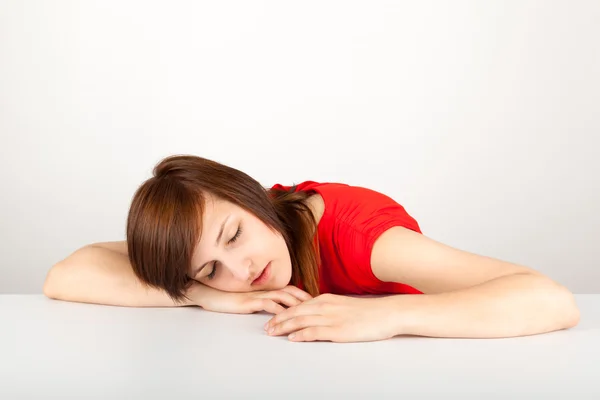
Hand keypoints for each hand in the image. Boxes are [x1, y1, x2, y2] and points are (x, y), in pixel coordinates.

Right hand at [194, 284, 312, 314]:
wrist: (211, 296)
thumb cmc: (230, 300)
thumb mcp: (251, 302)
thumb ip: (265, 303)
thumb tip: (280, 312)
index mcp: (267, 289)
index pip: (291, 289)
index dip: (305, 295)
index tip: (319, 303)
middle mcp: (265, 290)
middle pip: (292, 291)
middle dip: (307, 299)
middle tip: (321, 308)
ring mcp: (258, 295)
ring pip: (283, 297)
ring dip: (296, 304)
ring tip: (309, 312)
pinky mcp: (250, 301)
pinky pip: (268, 304)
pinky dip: (279, 310)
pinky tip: (287, 316)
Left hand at [263, 293, 396, 341]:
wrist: (387, 313)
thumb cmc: (368, 312)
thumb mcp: (344, 306)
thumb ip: (329, 309)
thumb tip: (317, 316)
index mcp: (326, 299)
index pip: (298, 305)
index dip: (283, 312)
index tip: (272, 318)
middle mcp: (325, 306)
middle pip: (295, 312)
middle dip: (278, 320)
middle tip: (266, 328)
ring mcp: (331, 317)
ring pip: (301, 321)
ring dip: (284, 327)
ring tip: (273, 333)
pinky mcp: (338, 329)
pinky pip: (315, 332)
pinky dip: (301, 335)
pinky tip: (292, 339)